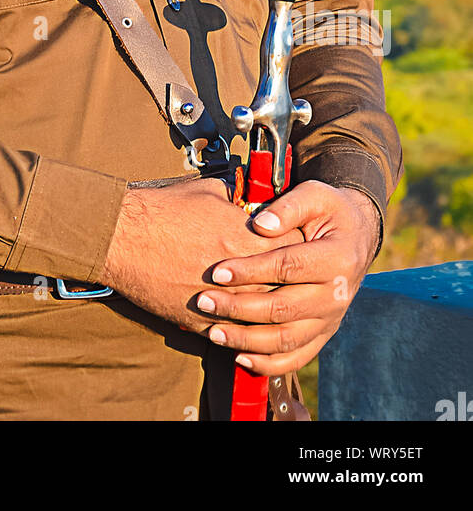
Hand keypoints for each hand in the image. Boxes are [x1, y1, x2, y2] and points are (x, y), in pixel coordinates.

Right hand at [100, 175, 304, 331]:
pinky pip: (233, 333)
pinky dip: (242, 331)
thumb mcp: (207, 191)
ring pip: (263, 317)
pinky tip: (245, 325)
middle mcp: (239, 273)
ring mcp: (221, 301)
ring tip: (274, 306)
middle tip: (295, 280)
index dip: (300, 247)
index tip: (300, 246)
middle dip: (292, 283)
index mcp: (244, 237)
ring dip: (270, 312)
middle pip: (285, 287)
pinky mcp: (200, 320)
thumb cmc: (162, 210)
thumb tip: (248, 204)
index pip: (293, 248)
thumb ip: (236, 201)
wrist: (123, 237)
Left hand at [194, 181, 380, 375]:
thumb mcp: (315, 195)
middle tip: (203, 301)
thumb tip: (259, 225)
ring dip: (247, 340)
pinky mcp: (323, 333)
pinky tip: (239, 357)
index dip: (251, 271)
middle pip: (283, 308)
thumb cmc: (328, 210)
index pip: (288, 268)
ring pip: (287, 340)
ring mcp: (331, 319)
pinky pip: (297, 357)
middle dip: (239, 308)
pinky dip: (268, 364)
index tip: (217, 271)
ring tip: (213, 332)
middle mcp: (337, 295)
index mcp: (337, 258)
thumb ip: (288, 208)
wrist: (357, 234)